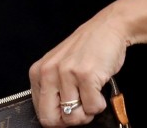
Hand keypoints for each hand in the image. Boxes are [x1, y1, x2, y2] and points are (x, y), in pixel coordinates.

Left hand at [29, 10, 126, 126]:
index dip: (59, 118)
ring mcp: (67, 73)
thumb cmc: (87, 49)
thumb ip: (53, 89)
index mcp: (38, 72)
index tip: (70, 110)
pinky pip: (93, 108)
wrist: (108, 27)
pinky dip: (100, 103)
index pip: (42, 114)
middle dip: (70, 121)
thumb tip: (57, 119)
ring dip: (88, 111)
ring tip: (92, 93)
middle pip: (53, 120)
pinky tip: (99, 86)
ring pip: (74, 117)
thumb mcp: (60, 66)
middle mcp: (48, 72)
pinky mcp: (85, 75)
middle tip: (81, 108)